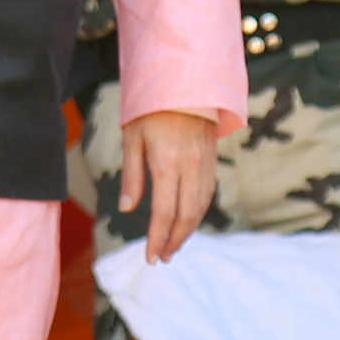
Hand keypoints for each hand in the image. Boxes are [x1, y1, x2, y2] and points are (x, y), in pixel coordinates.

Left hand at [116, 109, 220, 263]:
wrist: (186, 81)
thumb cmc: (151, 108)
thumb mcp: (132, 138)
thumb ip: (132, 176)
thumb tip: (127, 209)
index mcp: (167, 163)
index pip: (163, 213)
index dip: (157, 239)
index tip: (151, 258)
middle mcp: (190, 167)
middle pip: (186, 217)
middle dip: (174, 242)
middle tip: (162, 258)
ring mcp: (205, 164)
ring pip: (200, 209)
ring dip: (187, 232)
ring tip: (173, 246)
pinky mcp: (212, 160)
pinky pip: (207, 195)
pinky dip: (197, 214)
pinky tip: (187, 222)